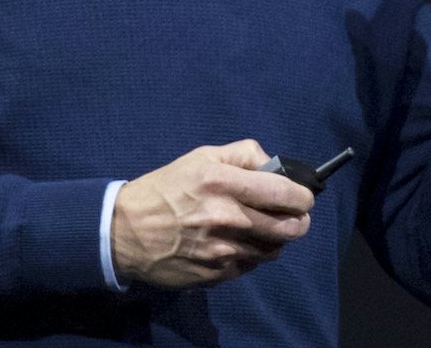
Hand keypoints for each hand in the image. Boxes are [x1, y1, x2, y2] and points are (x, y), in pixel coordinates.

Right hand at [110, 140, 314, 288]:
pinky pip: (250, 266)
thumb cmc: (166, 188)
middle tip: (293, 216)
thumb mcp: (202, 156)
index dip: (303, 196)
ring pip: (274, 250)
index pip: (285, 193)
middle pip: (290, 228)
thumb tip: (274, 165)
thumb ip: (244, 154)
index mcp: (223, 183)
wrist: (125, 231)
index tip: (304, 197)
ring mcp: (222, 251)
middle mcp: (227, 218)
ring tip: (262, 228)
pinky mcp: (216, 275)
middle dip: (299, 221)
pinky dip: (251, 254)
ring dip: (275, 239)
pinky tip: (236, 243)